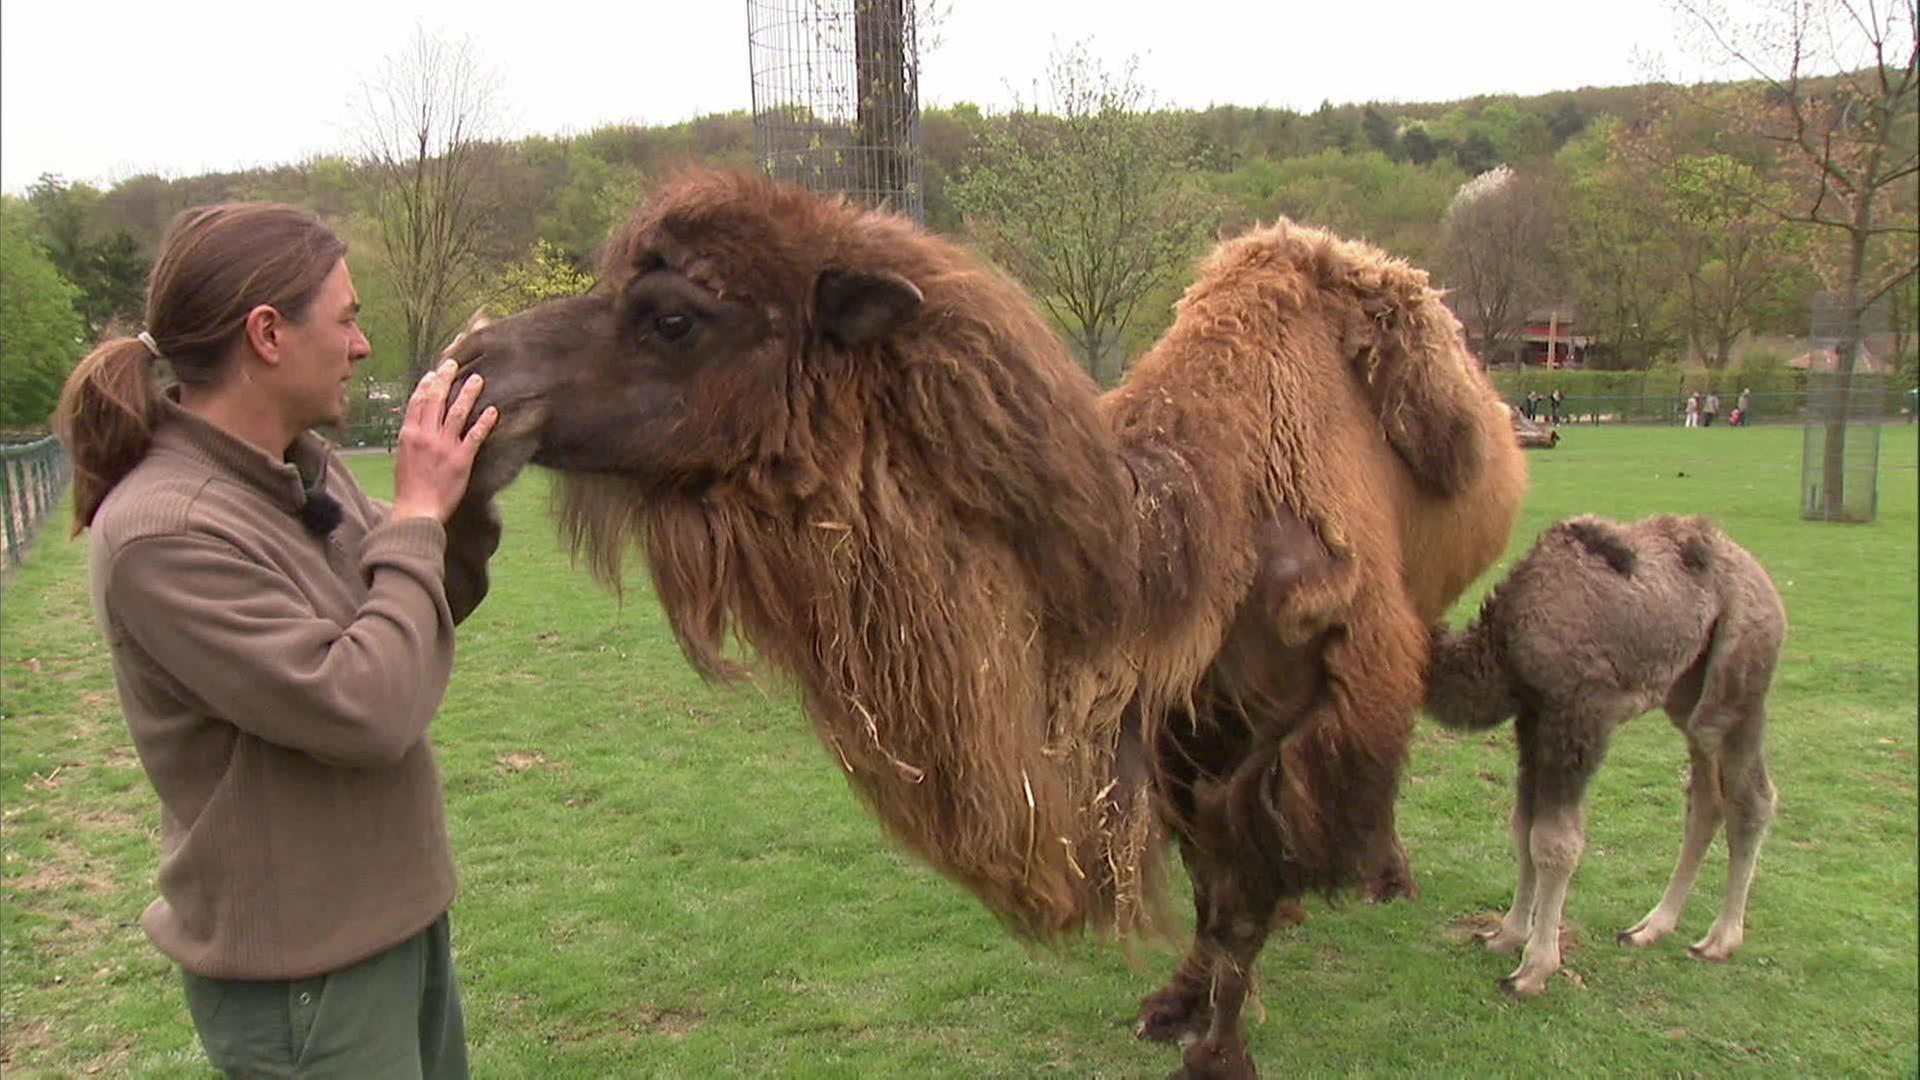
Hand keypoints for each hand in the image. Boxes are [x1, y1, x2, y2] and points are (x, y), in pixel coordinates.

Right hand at [391, 359, 499, 523]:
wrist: (417, 510)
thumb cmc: (410, 488)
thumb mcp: (403, 457)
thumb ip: (412, 437)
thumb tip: (417, 422)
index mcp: (409, 434)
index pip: (418, 401)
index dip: (427, 384)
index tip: (435, 372)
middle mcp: (426, 436)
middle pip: (437, 400)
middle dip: (446, 378)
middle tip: (455, 363)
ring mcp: (444, 446)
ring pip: (457, 412)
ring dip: (468, 393)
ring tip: (477, 379)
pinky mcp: (462, 459)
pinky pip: (475, 435)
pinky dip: (484, 421)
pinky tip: (493, 410)